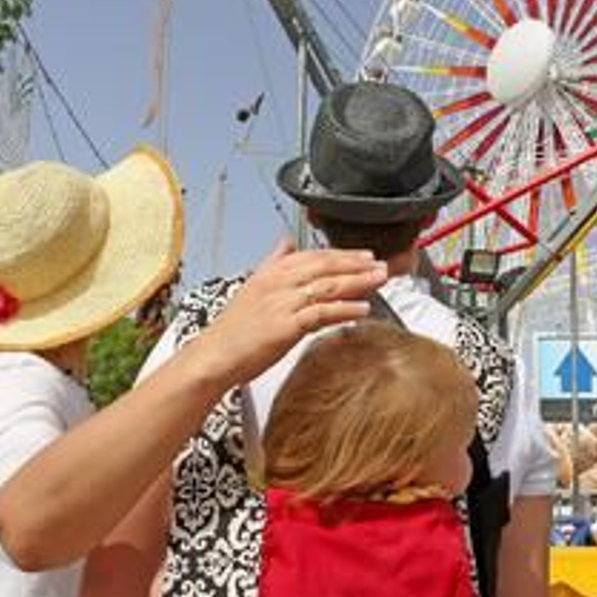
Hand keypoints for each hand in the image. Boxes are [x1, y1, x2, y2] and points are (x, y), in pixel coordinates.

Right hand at [188, 240, 386, 386]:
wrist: (214, 356)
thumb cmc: (234, 329)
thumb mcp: (252, 286)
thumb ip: (273, 262)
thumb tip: (287, 240)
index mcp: (271, 272)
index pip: (314, 256)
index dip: (342, 254)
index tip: (366, 255)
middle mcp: (277, 283)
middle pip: (324, 266)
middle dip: (356, 264)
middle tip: (381, 265)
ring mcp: (281, 304)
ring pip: (326, 287)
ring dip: (357, 282)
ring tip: (380, 281)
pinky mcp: (284, 326)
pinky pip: (320, 314)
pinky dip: (344, 309)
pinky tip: (362, 309)